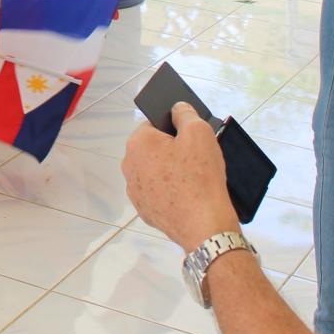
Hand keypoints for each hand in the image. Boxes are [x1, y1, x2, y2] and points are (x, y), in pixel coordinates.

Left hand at [121, 101, 238, 250]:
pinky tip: (188, 194)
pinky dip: (170, 190)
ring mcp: (135, 190)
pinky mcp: (144, 210)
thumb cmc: (200, 177)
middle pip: (153, 148)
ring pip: (154, 170)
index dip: (173, 127)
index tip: (188, 135)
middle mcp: (129, 165)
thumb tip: (177, 107)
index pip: (154, 124)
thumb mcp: (200, 133)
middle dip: (172, 149)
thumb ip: (186, 113)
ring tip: (194, 177)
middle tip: (195, 157)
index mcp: (138, 143)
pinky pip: (157, 192)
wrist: (204, 226)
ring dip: (169, 170)